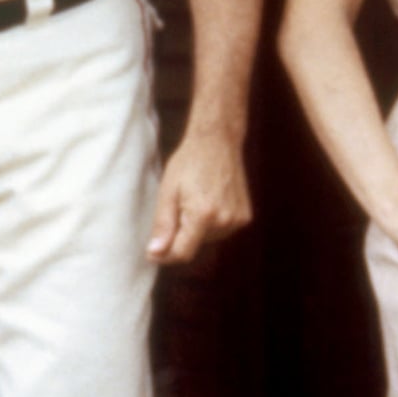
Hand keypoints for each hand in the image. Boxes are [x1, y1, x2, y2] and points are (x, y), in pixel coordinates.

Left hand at [147, 131, 251, 264]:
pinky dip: (211, 223)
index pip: (182, 253)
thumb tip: (155, 254)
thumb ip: (163, 225)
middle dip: (181, 235)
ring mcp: (237, 220)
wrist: (217, 142)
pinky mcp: (245, 217)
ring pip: (208, 240)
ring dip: (196, 229)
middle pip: (195, 246)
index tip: (152, 251)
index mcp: (202, 215)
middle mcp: (224, 221)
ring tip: (194, 200)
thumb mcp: (167, 191)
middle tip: (177, 207)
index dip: (165, 255)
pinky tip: (209, 201)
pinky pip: (221, 231)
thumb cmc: (188, 163)